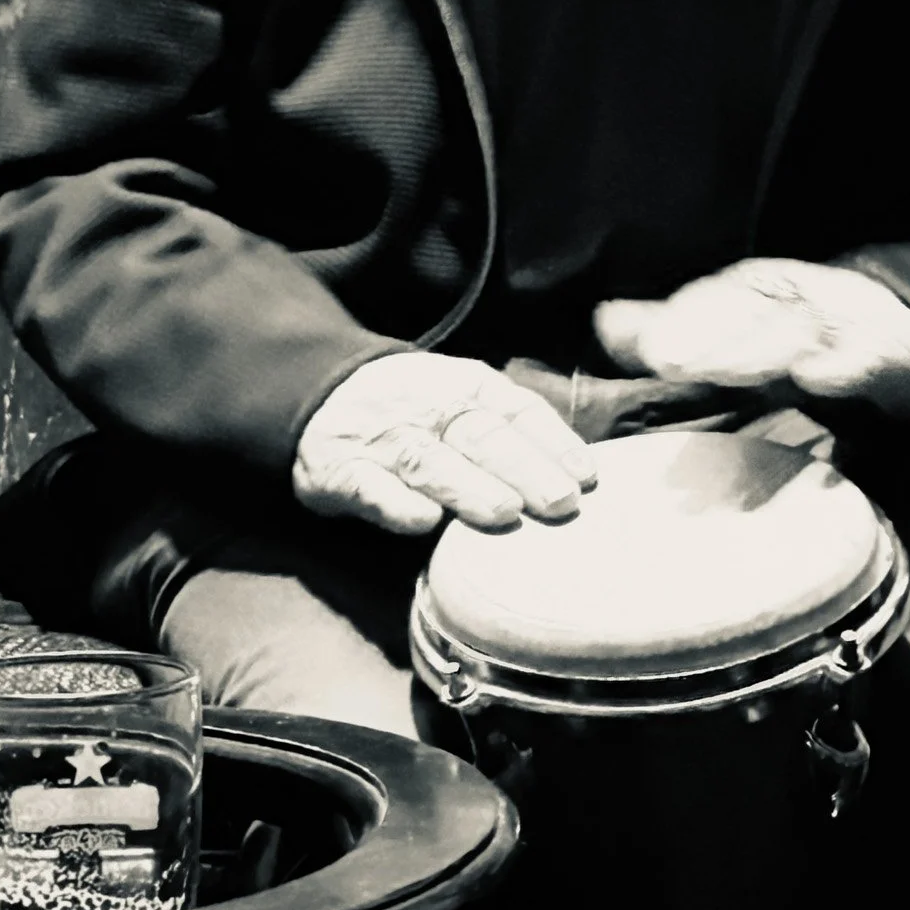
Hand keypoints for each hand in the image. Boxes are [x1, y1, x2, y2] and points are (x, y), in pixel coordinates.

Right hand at [292, 352, 598, 535]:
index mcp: (468, 387)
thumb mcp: (466, 398)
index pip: (518, 411)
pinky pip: (369, 487)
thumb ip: (513, 430)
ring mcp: (384, 439)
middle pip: (482, 437)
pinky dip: (395, 504)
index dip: (554, 443)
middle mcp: (430, 408)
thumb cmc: (417, 408)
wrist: (323, 390)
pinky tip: (423, 522)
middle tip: (561, 503)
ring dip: (468, 487)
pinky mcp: (340, 471)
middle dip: (525, 469)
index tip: (587, 478)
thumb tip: (581, 476)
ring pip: (430, 461)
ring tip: (505, 513)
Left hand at [594, 259, 909, 419]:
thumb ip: (677, 328)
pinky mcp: (893, 355)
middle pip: (756, 316)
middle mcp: (807, 299)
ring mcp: (851, 324)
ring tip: (721, 371)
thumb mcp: (742, 330)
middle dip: (714, 340)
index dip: (688, 318)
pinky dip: (845, 366)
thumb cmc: (808, 337)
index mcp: (768, 290)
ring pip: (803, 334)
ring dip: (763, 351)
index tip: (651, 350)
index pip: (724, 298)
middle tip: (671, 362)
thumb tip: (604, 320)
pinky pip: (869, 359)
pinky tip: (817, 379)